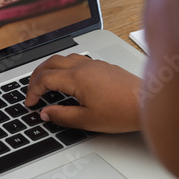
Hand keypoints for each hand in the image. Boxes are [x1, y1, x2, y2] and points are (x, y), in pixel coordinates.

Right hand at [25, 54, 141, 132]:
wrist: (147, 102)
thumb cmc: (123, 111)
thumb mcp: (87, 120)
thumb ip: (62, 116)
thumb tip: (46, 113)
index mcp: (76, 78)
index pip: (45, 79)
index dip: (33, 91)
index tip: (30, 103)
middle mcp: (84, 66)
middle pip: (50, 63)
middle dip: (36, 76)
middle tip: (31, 90)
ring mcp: (95, 64)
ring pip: (64, 58)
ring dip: (50, 68)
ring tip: (46, 81)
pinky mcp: (104, 66)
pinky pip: (78, 60)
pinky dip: (65, 66)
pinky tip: (69, 77)